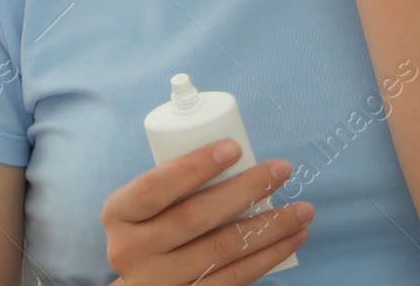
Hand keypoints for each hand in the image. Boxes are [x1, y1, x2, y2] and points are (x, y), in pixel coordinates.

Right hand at [100, 140, 311, 284]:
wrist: (142, 284)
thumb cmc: (154, 229)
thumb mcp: (147, 205)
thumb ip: (178, 185)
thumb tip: (240, 158)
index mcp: (118, 214)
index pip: (154, 187)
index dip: (194, 166)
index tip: (234, 148)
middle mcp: (131, 251)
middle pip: (194, 217)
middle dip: (245, 189)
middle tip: (281, 170)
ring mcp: (158, 282)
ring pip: (222, 249)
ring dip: (269, 226)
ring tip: (301, 208)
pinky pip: (234, 279)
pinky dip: (268, 257)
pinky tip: (291, 239)